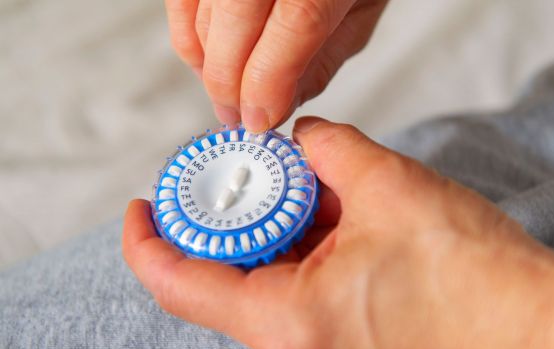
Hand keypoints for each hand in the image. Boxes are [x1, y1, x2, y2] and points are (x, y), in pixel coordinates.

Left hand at [123, 117, 553, 348]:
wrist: (532, 332)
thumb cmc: (470, 278)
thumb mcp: (390, 188)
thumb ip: (331, 148)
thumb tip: (305, 135)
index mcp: (284, 319)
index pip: (179, 281)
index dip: (148, 238)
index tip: (142, 202)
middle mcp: (290, 342)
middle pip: (222, 273)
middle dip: (228, 216)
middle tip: (244, 172)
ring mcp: (315, 342)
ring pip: (263, 275)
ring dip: (272, 225)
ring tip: (300, 185)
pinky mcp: (340, 334)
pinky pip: (297, 284)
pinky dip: (300, 242)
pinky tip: (327, 211)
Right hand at [165, 0, 387, 131]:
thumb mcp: (360, 12)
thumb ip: (322, 61)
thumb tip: (278, 107)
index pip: (293, 28)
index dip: (268, 86)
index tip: (260, 120)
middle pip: (234, 28)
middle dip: (230, 88)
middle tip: (236, 117)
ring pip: (202, 20)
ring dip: (210, 69)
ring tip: (227, 94)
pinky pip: (181, 5)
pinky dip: (188, 39)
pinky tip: (208, 62)